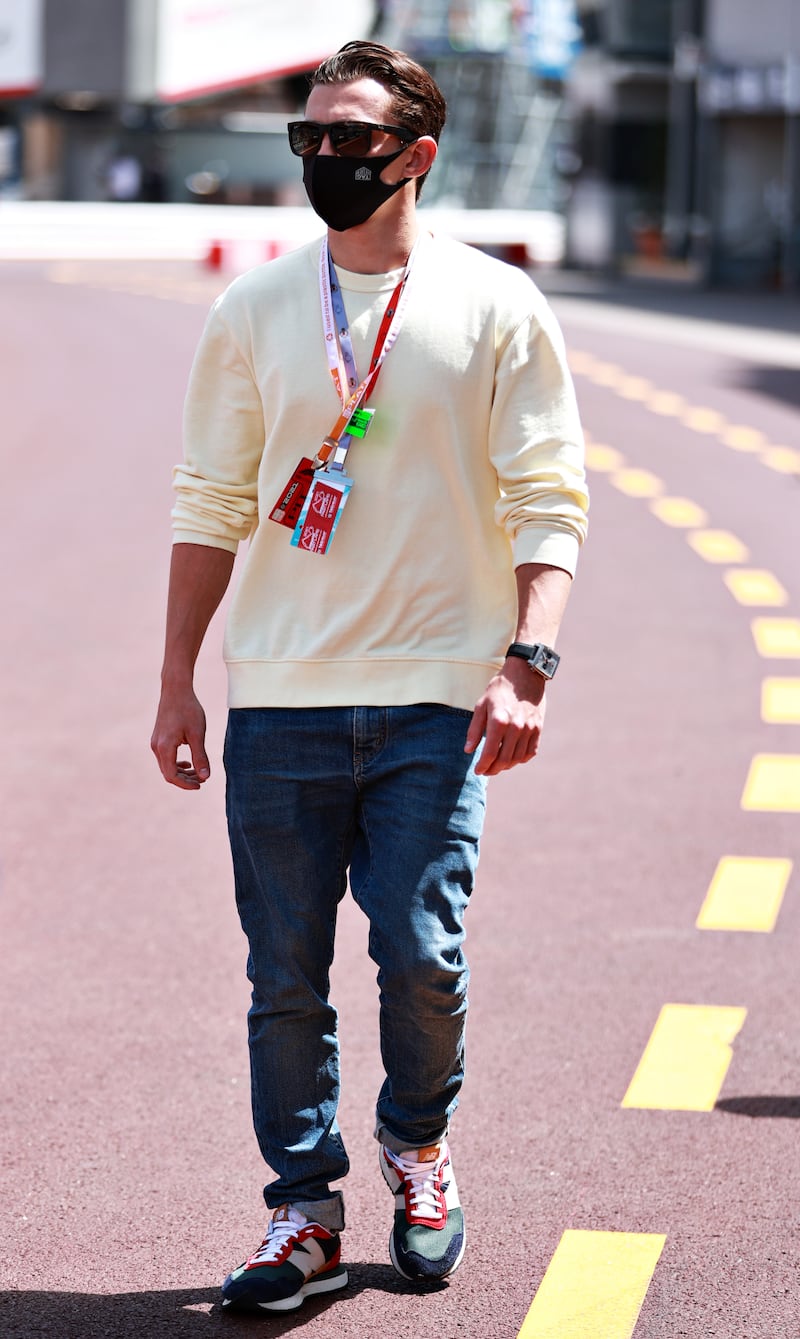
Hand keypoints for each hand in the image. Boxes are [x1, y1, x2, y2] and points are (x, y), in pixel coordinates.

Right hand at [151, 686, 209, 789]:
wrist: (176, 689)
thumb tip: (205, 777)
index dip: (186, 784)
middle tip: (202, 780)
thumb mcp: (198, 734)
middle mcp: (156, 746)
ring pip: (166, 766)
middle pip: (168, 773)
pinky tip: (188, 761)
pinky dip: (176, 763)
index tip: (201, 784)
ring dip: (181, 772)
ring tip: (197, 772)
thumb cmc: (188, 709)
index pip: (172, 776)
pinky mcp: (158, 737)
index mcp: (164, 747)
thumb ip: (200, 757)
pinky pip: (165, 757)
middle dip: (184, 779)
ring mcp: (155, 742)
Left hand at [464, 658, 545, 776]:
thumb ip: (474, 729)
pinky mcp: (538, 728)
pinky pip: (530, 752)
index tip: (477, 771)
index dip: (482, 765)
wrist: (526, 673)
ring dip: (506, 766)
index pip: (490, 752)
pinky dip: (521, 759)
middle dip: (493, 769)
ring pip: (518, 758)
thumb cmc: (500, 688)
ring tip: (497, 765)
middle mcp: (516, 727)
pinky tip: (512, 757)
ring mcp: (529, 728)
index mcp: (499, 720)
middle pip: (504, 759)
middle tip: (486, 770)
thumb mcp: (481, 704)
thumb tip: (468, 750)